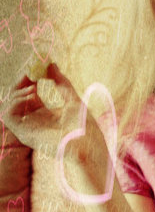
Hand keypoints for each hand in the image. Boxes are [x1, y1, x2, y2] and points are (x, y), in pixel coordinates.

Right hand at [4, 62, 110, 195]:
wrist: (89, 147)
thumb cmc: (86, 129)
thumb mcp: (73, 99)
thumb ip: (61, 83)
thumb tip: (51, 64)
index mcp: (45, 113)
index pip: (28, 93)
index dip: (29, 78)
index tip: (36, 66)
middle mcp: (34, 121)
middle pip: (16, 97)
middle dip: (21, 82)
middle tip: (31, 72)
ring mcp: (29, 128)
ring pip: (9, 105)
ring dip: (17, 92)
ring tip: (34, 89)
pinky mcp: (25, 135)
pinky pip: (8, 116)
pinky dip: (15, 103)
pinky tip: (31, 98)